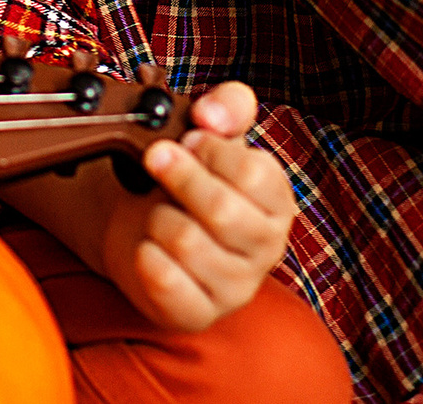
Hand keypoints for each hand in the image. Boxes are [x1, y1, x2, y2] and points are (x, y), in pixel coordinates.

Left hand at [92, 81, 295, 331]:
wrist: (145, 227)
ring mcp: (235, 287)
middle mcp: (265, 248)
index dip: (212, 151)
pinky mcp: (199, 314)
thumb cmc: (188, 181)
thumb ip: (227, 108)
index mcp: (277, 201)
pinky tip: (147, 246)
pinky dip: (145, 256)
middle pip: (220, 210)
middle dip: (177, 176)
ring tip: (156, 211)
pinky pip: (166, 282)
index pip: (255, 174)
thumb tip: (212, 115)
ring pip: (184, 241)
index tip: (189, 137)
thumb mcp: (213, 136)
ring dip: (157, 216)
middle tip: (154, 157)